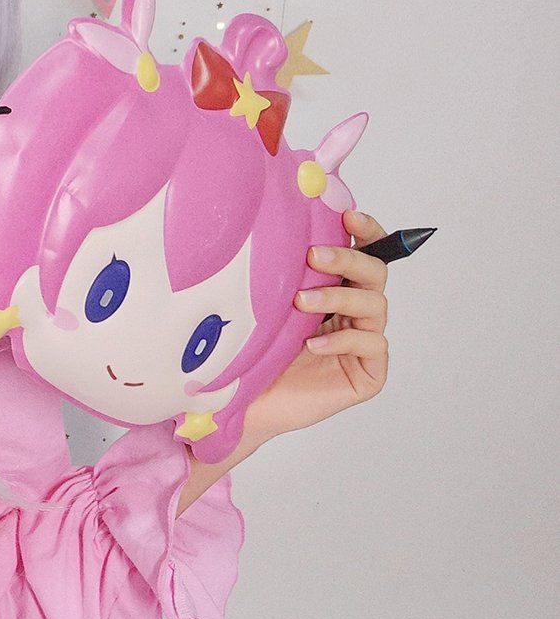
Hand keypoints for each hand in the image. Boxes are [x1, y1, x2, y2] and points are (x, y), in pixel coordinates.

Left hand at [241, 208, 390, 442]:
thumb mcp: (268, 306)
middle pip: (375, 273)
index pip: (365, 253)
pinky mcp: (369, 374)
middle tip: (314, 256)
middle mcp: (355, 314)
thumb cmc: (254, 354)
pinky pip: (371, 346)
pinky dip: (343, 340)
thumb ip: (286, 273)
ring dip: (338, 297)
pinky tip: (313, 345)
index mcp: (338, 291)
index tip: (348, 215)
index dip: (366, 231)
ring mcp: (365, 344)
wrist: (242, 403)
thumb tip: (278, 223)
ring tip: (302, 302)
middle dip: (348, 259)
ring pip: (374, 306)